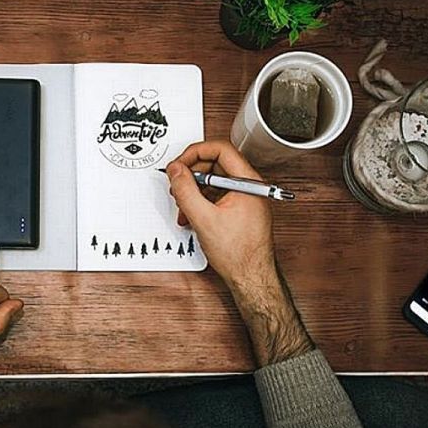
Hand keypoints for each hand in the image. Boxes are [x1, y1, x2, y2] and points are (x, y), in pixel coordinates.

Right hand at [165, 140, 275, 290]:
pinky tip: (191, 216)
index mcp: (248, 182)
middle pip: (216, 164)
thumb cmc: (239, 254)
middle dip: (192, 173)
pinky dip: (201, 202)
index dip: (195, 152)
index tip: (180, 163)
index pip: (220, 149)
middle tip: (177, 183)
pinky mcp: (239, 209)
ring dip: (194, 190)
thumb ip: (186, 190)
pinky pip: (217, 196)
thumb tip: (176, 170)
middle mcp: (249, 186)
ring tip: (183, 205)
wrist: (251, 278)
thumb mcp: (204, 218)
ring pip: (214, 181)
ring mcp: (245, 198)